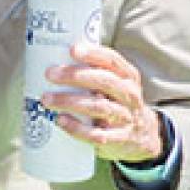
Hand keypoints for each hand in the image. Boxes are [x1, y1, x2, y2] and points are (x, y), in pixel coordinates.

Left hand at [44, 42, 164, 163]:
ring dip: (70, 101)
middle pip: (104, 82)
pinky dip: (76, 128)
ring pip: (99, 107)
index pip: (113, 61)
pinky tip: (60, 120)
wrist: (143, 136)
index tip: (72, 49)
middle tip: (50, 74)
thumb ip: (93, 74)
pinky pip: (96, 134)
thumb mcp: (115, 86)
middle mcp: (129, 95)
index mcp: (127, 78)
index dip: (93, 54)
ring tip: (46, 98)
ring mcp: (125, 118)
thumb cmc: (118, 104)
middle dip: (76, 76)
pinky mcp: (118, 139)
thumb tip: (52, 60)